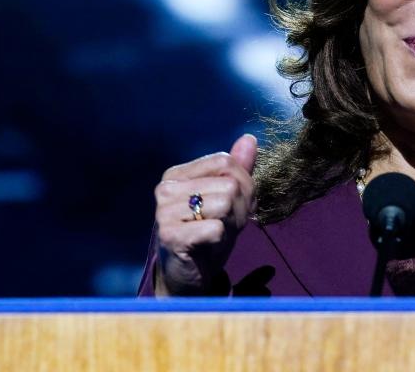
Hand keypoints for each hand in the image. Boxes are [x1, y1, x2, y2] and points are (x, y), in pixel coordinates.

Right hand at [153, 133, 257, 294]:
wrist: (188, 276)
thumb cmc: (208, 234)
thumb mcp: (228, 199)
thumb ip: (238, 169)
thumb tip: (250, 138)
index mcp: (177, 174)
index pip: (225, 162)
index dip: (243, 185)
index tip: (235, 206)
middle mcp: (166, 189)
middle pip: (230, 184)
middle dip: (240, 209)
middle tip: (225, 226)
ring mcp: (164, 212)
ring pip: (225, 203)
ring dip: (231, 224)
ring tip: (217, 234)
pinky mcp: (170, 235)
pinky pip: (215, 228)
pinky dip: (220, 239)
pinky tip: (207, 245)